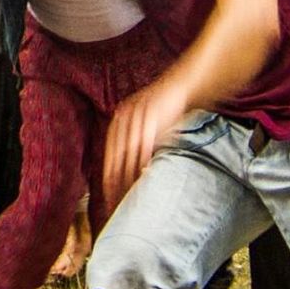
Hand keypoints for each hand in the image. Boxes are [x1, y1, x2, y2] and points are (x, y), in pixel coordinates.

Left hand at [101, 71, 191, 207]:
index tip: (108, 196)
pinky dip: (142, 159)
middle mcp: (122, 118)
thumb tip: (134, 170)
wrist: (182, 87)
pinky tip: (142, 173)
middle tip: (113, 201)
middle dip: (113, 180)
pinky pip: (144, 143)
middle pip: (114, 155)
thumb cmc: (166, 111)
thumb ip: (138, 145)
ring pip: (127, 152)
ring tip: (127, 193)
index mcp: (118, 121)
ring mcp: (134, 117)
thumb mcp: (147, 127)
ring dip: (127, 174)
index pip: (109, 155)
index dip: (108, 176)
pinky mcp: (149, 116)